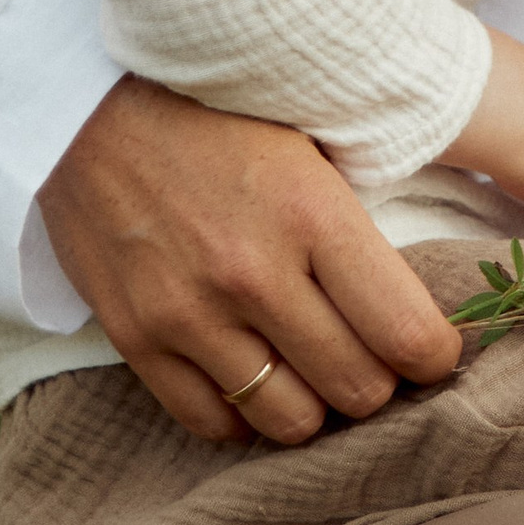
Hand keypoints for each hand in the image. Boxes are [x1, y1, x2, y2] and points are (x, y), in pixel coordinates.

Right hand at [34, 77, 462, 445]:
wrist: (88, 101)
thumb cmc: (217, 112)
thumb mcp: (309, 138)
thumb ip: (359, 219)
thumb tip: (428, 292)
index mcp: (312, 214)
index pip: (406, 334)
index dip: (435, 355)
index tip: (434, 348)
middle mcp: (254, 274)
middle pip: (358, 389)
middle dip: (381, 382)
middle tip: (373, 357)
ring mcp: (190, 313)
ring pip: (290, 422)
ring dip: (314, 405)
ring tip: (313, 370)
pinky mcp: (136, 338)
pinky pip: (212, 424)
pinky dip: (244, 415)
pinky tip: (254, 378)